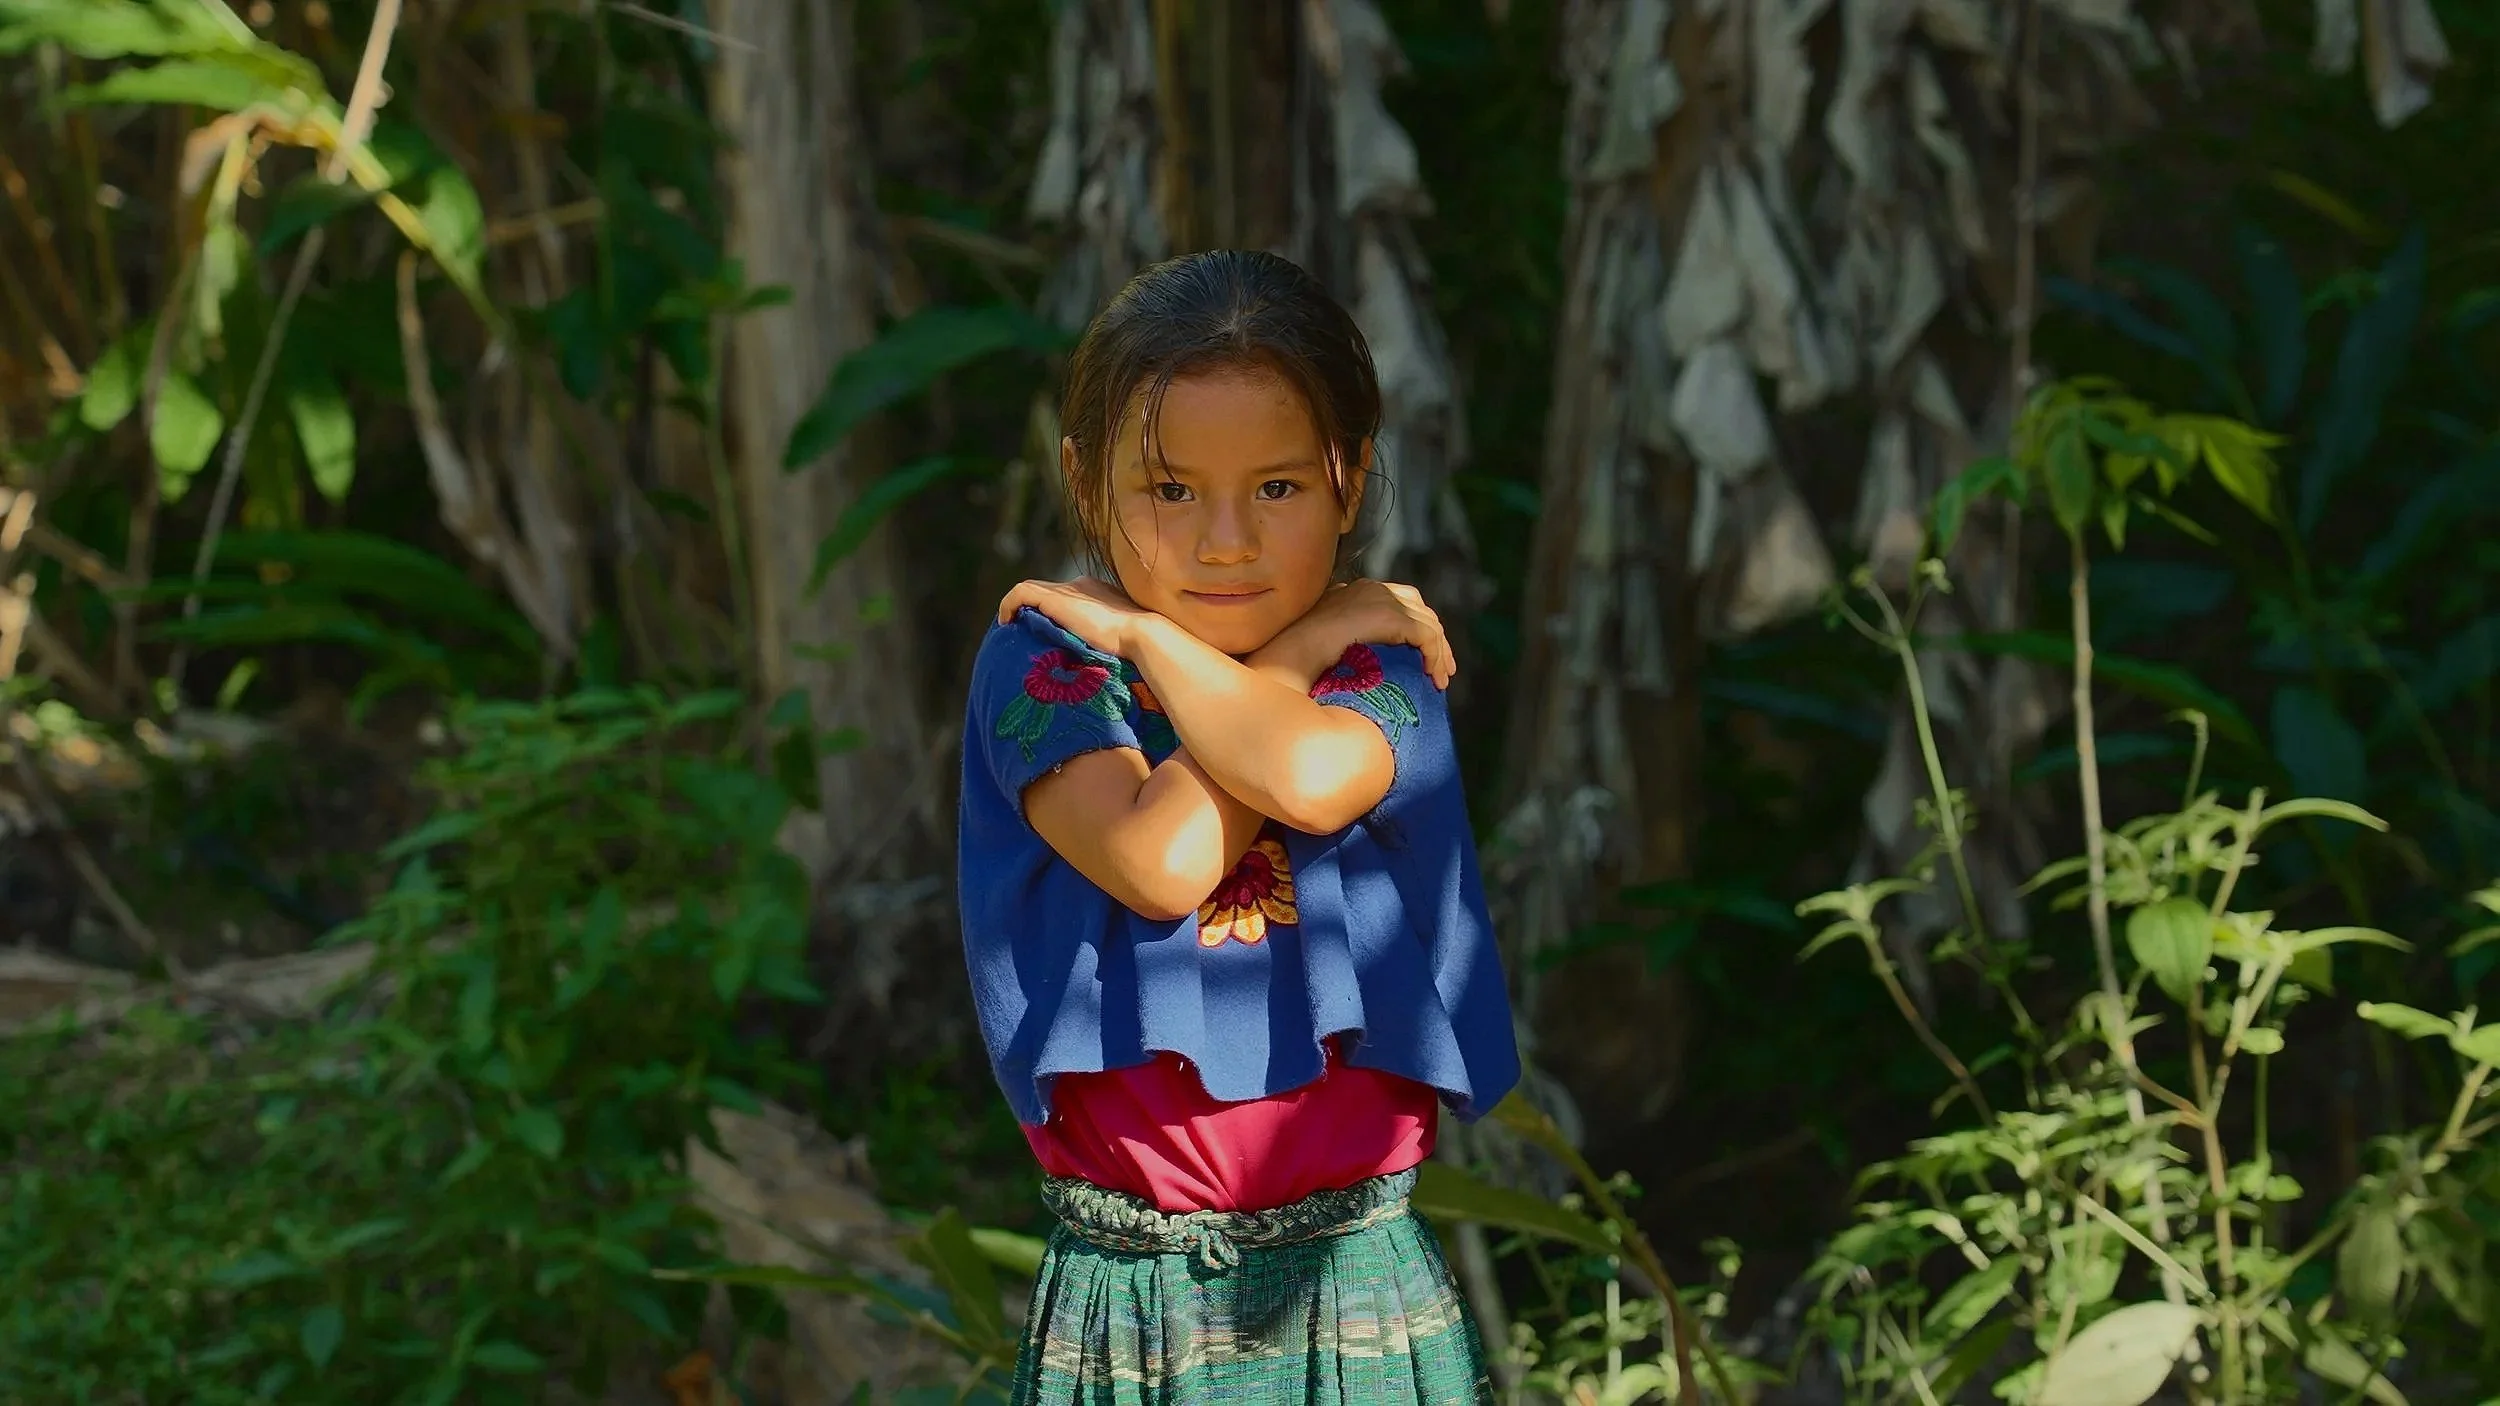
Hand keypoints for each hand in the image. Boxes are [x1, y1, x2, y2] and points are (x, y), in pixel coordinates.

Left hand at [996, 576, 1159, 657]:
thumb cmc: (1136, 645)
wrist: (1142, 635)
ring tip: (1009, 625)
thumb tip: (1098, 659)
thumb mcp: (1117, 639)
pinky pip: (1022, 593)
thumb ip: (1103, 639)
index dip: (1052, 610)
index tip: (1044, 630)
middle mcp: (1081, 585)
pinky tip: (1005, 621)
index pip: (1067, 595)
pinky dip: (1009, 604)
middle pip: (1048, 591)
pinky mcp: (1056, 598)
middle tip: (1021, 629)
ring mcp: (1069, 590)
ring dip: (1017, 606)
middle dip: (1032, 608)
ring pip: (1032, 589)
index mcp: (1097, 592)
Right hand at [1266, 580, 1454, 689]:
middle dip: (1436, 641)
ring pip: (1428, 624)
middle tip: (1442, 670)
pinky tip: (1433, 676)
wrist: (1292, 650)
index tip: (1424, 655)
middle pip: (1421, 611)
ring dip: (1439, 653)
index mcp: (1361, 589)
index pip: (1403, 601)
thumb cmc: (1300, 651)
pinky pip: (1425, 636)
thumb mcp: (1327, 634)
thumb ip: (1346, 632)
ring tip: (1441, 680)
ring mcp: (1383, 600)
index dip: (1419, 627)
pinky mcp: (1390, 617)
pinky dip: (1435, 656)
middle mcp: (1376, 589)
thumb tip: (1354, 647)